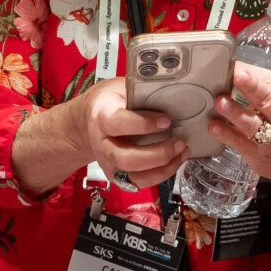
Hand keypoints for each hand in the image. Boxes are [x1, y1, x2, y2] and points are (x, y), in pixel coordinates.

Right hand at [73, 79, 189, 188]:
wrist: (88, 122)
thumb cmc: (107, 103)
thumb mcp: (119, 88)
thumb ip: (140, 91)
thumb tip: (170, 91)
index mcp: (102, 117)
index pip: (119, 124)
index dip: (144, 124)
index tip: (166, 120)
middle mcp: (104, 145)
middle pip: (126, 159)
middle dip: (158, 154)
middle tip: (179, 141)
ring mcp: (110, 163)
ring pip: (135, 177)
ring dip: (164, 168)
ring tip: (182, 151)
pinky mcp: (119, 175)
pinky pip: (141, 182)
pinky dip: (162, 174)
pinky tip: (176, 160)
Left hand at [206, 62, 270, 204]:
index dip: (253, 73)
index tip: (237, 63)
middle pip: (267, 100)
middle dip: (251, 87)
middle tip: (235, 75)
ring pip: (252, 124)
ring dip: (234, 113)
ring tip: (220, 102)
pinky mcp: (259, 155)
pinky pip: (240, 144)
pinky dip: (226, 135)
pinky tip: (213, 126)